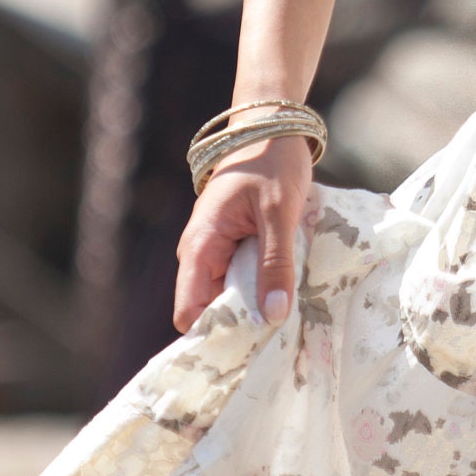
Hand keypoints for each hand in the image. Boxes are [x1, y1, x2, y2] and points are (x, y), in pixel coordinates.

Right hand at [173, 134, 314, 333]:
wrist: (272, 126)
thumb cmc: (272, 163)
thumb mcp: (279, 214)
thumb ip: (275, 264)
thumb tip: (272, 316)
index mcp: (200, 246)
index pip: (189, 311)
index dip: (213, 334)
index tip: (248, 349)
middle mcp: (200, 253)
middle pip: (208, 310)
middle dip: (238, 328)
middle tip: (276, 344)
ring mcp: (216, 250)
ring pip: (226, 297)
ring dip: (252, 310)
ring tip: (285, 326)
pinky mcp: (234, 245)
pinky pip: (240, 280)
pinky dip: (259, 291)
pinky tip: (285, 298)